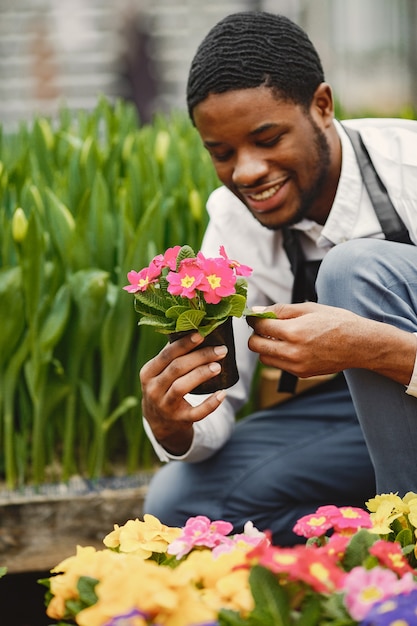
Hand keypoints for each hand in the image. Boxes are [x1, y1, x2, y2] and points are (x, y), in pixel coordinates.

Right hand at [140, 332, 226, 454]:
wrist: (159, 422)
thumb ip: (171, 356)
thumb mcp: (159, 373)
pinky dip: (210, 404)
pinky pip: (196, 412)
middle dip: (200, 357)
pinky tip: (222, 394)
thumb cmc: (164, 387)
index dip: (184, 344)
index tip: (202, 334)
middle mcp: (153, 389)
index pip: (167, 355)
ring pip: (182, 387)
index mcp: (148, 373)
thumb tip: (193, 330)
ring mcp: (165, 406)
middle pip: (177, 368)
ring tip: (218, 366)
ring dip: (201, 375)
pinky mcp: (179, 420)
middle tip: (220, 350)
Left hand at [247, 302, 415, 382]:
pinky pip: (279, 365)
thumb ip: (280, 310)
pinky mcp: (301, 374)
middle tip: (265, 326)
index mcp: (294, 331)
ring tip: (279, 336)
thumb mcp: (309, 308)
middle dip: (256, 334)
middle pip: (256, 346)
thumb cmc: (336, 322)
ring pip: (264, 358)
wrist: (359, 344)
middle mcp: (292, 352)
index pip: (260, 326)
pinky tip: (292, 346)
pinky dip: (279, 355)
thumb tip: (257, 311)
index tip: (256, 316)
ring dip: (266, 347)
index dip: (255, 319)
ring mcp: (296, 366)